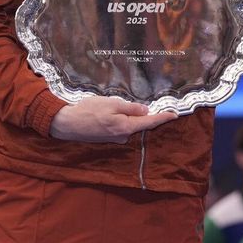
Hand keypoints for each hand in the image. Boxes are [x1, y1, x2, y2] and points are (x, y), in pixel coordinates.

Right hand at [49, 96, 177, 142]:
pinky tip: (110, 112)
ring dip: (129, 116)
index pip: (150, 123)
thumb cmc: (89, 110)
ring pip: (128, 125)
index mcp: (126, 127)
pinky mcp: (107, 138)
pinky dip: (120, 120)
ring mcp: (114, 139)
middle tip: (149, 105)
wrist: (67, 123)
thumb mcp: (112, 104)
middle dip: (145, 116)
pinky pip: (120, 127)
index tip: (175, 114)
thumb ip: (130, 108)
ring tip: (118, 105)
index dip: (163, 117)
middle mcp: (122, 136)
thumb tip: (146, 111)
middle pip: (140, 125)